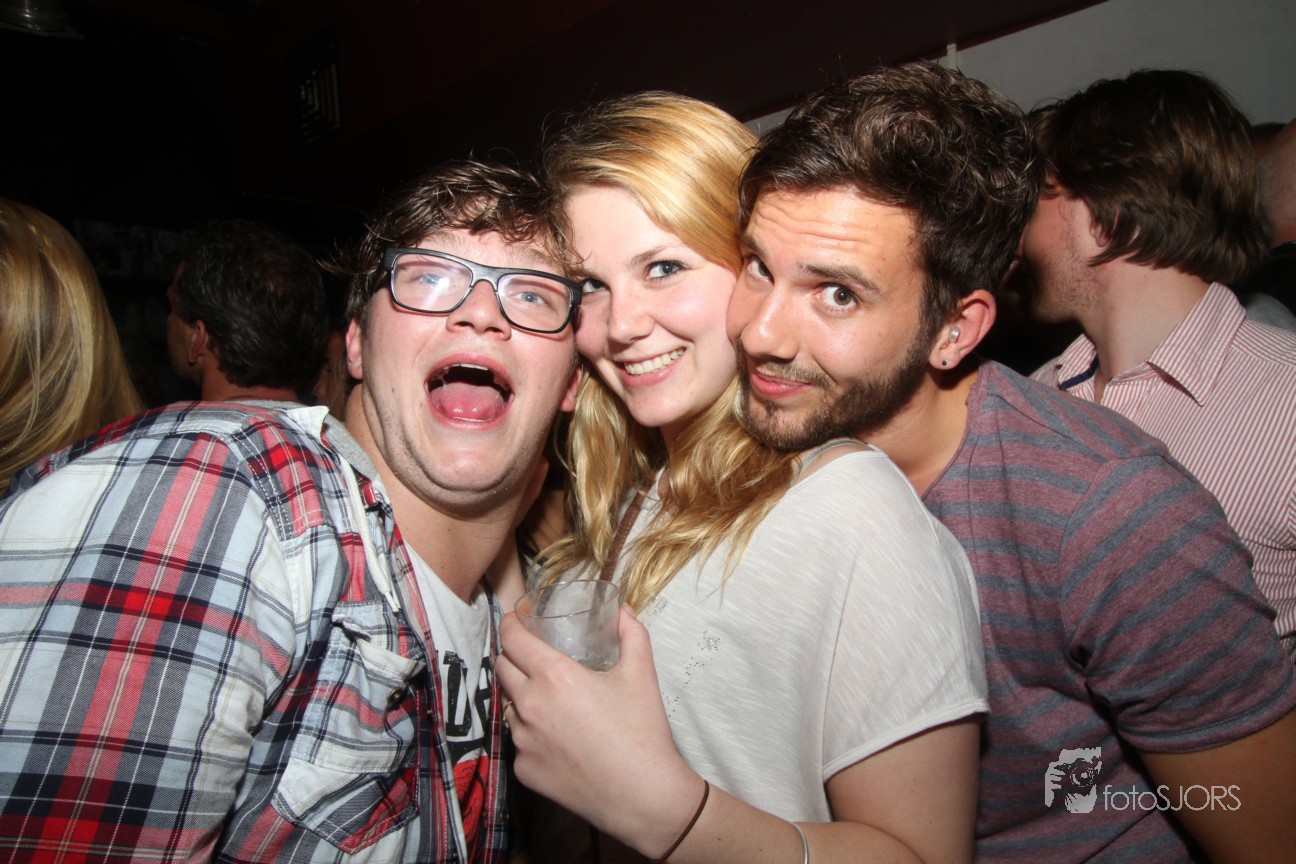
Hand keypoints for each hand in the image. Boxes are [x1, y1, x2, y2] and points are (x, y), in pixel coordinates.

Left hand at [495, 605, 701, 856]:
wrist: (642, 797)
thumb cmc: (642, 733)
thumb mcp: (641, 675)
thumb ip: (631, 634)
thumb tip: (623, 611)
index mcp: (554, 677)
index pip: (512, 639)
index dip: (511, 625)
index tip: (516, 621)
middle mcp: (530, 706)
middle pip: (502, 668)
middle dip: (513, 657)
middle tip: (533, 657)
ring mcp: (522, 741)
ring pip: (510, 707)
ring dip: (523, 698)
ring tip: (550, 702)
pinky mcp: (523, 770)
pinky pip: (520, 742)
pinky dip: (533, 735)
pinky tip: (559, 740)